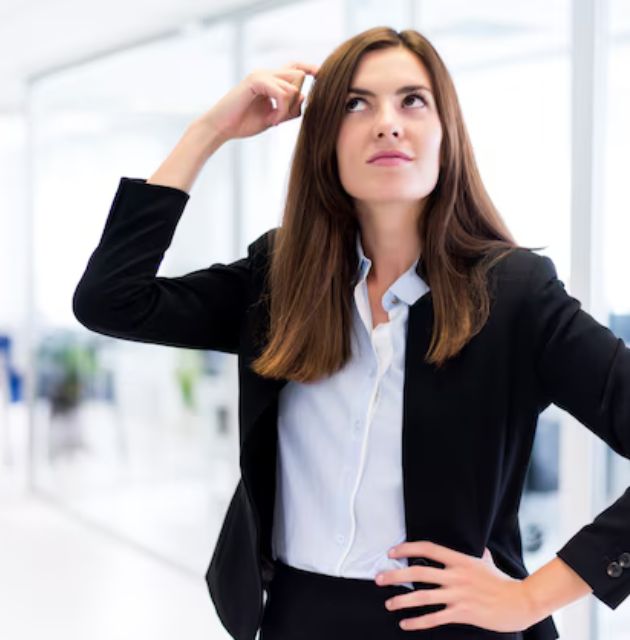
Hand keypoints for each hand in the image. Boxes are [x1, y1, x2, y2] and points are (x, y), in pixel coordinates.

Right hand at [198, 61, 319, 140]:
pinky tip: (272, 120)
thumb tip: (306, 97)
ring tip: (274, 121)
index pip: (295, 68)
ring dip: (288, 108)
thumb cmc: (244, 123)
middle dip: (297, 99)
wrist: (221, 128)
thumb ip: (289, 109)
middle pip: (299, 75)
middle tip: (282, 118)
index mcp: (271, 80)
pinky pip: (282, 92)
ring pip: (293, 85)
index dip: (310, 70)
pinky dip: (281, 109)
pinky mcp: (255, 81)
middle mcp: (267, 73)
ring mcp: (261, 75)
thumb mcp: (273, 117)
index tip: (322, 78)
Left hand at [374, 540, 537, 632]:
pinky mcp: (462, 613)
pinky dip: (418, 622)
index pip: (428, 549)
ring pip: (423, 597)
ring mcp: (458, 595)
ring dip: (402, 600)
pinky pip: (435, 618)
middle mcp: (456, 575)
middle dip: (395, 576)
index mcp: (460, 560)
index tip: (392, 552)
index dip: (407, 548)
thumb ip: (479, 556)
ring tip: (388, 603)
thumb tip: (481, 550)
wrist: (521, 602)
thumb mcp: (488, 563)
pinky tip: (405, 624)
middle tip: (379, 578)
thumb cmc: (503, 582)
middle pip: (419, 572)